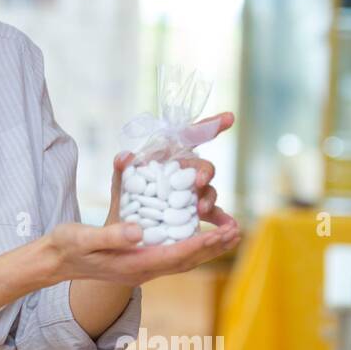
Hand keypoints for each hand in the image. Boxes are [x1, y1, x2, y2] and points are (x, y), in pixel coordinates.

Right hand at [43, 217, 239, 284]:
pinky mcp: (139, 262)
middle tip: (237, 230)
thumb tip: (139, 231)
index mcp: (133, 265)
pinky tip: (201, 236)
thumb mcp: (84, 237)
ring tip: (229, 234)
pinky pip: (174, 256)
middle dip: (213, 247)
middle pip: (186, 261)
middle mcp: (142, 270)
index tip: (221, 233)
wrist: (55, 261)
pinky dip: (192, 246)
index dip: (200, 244)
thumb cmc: (67, 246)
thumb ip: (112, 235)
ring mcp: (142, 269)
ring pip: (183, 260)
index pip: (175, 255)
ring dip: (208, 248)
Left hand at [107, 111, 238, 228]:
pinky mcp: (194, 214)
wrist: (126, 232)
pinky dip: (223, 218)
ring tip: (201, 209)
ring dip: (209, 198)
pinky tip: (229, 224)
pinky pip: (213, 215)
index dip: (210, 126)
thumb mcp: (121, 186)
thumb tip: (124, 156)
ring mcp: (191, 194)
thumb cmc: (125, 201)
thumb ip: (122, 170)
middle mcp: (184, 174)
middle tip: (199, 181)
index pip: (190, 138)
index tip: (229, 117)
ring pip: (208, 191)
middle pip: (202, 167)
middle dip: (205, 172)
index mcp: (169, 159)